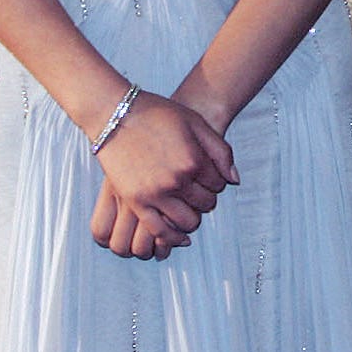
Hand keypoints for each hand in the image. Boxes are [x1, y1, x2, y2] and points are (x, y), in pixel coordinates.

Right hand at [88, 91, 236, 258]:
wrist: (116, 115)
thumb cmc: (159, 115)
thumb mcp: (196, 124)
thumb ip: (220, 151)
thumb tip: (235, 180)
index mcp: (194, 160)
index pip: (218, 185)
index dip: (217, 182)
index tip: (208, 178)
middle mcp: (177, 181)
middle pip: (204, 204)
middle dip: (206, 200)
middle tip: (199, 192)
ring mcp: (155, 193)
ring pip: (186, 222)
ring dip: (191, 218)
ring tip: (188, 209)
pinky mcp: (135, 202)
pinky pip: (159, 230)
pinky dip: (171, 236)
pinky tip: (177, 235)